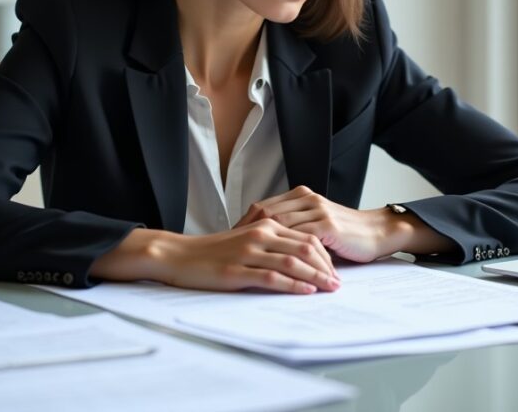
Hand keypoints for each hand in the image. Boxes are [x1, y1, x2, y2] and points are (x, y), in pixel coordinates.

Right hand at [92, 221, 339, 294]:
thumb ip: (269, 245)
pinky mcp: (238, 270)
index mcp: (265, 225)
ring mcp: (250, 252)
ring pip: (293, 262)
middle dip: (326, 266)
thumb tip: (295, 260)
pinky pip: (273, 278)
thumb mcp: (244, 241)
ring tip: (330, 289)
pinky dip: (293, 285)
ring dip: (316, 277)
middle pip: (305, 248)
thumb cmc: (211, 252)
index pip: (305, 237)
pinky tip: (306, 292)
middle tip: (339, 282)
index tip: (335, 269)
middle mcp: (261, 235)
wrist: (179, 255)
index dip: (324, 254)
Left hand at [234, 186, 399, 262]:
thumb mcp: (316, 227)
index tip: (230, 241)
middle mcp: (307, 199)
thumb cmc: (347, 234)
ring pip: (280, 225)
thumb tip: (268, 246)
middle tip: (232, 253)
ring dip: (262, 244)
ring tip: (247, 261)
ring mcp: (317, 210)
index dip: (244, 225)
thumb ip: (295, 230)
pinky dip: (285, 254)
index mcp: (301, 197)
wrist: (378, 232)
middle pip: (266, 213)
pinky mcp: (328, 225)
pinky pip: (300, 239)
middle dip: (246, 234)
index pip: (263, 207)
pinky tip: (274, 266)